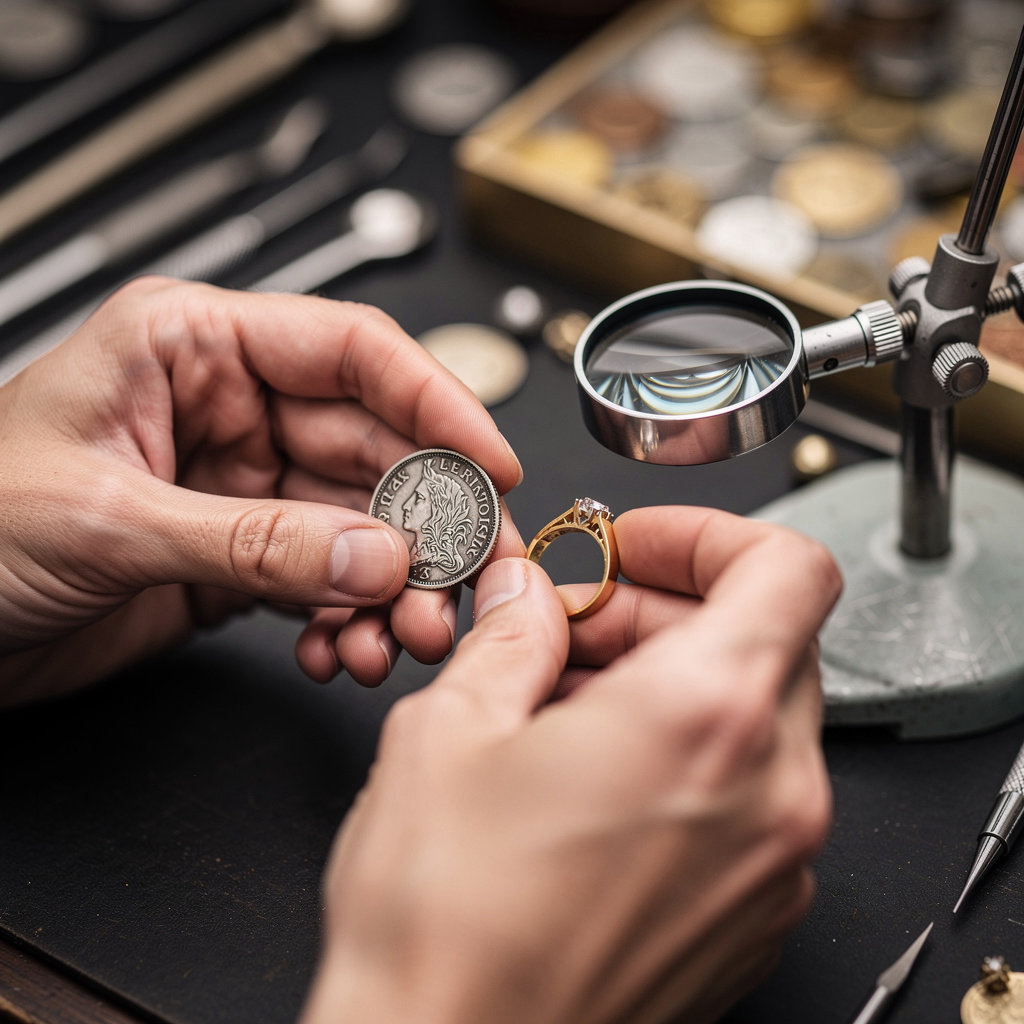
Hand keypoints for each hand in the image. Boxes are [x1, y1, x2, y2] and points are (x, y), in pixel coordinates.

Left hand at [0, 277, 522, 703]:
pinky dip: (347, 620)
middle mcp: (230, 408)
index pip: (352, 351)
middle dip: (427, 522)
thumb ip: (253, 542)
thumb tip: (374, 559)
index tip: (491, 465)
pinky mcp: (242, 557)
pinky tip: (341, 652)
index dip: (436, 404)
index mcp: (193, 346)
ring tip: (406, 635)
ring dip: (395, 586)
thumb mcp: (108, 521)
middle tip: (469, 580)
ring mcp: (243, 487)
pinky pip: (326, 581)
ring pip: (361, 526)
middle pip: (375, 449)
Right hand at [302, 506, 840, 1023]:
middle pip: (764, 637)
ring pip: (756, 714)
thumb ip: (508, 637)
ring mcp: (772, 864)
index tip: (634, 550)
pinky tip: (594, 771)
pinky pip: (749, 792)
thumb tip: (526, 598)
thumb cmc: (444, 928)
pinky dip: (688, 752)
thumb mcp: (448, 732)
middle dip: (665, 608)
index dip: (707, 535)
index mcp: (704, 717)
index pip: (786, 565)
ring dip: (673, 679)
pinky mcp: (751, 915)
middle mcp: (768, 793)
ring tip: (568, 698)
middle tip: (575, 623)